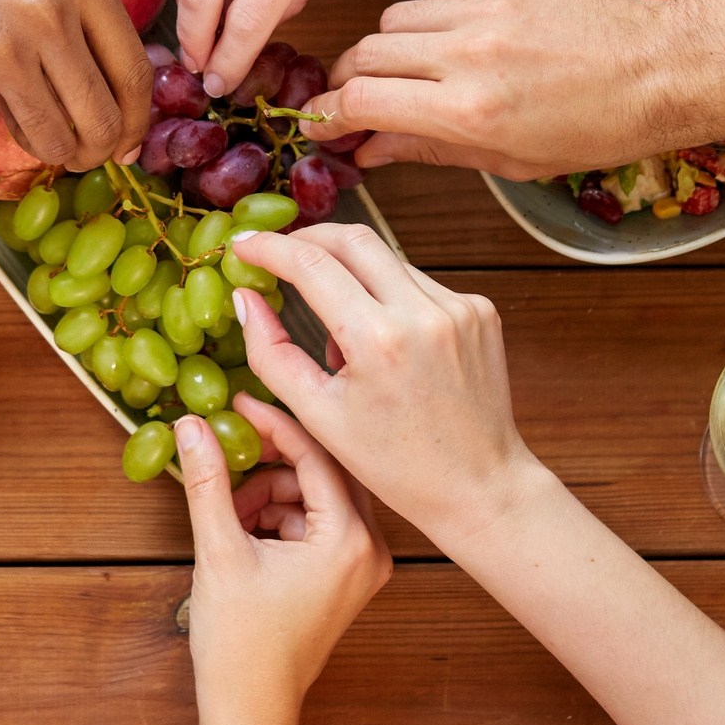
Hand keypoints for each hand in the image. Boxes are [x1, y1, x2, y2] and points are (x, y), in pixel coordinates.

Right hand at [0, 0, 151, 170]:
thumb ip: (80, 16)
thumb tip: (110, 94)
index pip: (135, 75)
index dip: (135, 124)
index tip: (125, 145)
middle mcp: (52, 14)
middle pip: (101, 119)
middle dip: (92, 152)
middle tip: (76, 156)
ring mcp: (2, 44)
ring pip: (49, 136)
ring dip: (39, 144)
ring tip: (20, 123)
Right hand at [178, 393, 390, 709]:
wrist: (250, 708)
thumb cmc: (240, 643)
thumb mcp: (219, 550)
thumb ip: (209, 481)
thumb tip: (192, 425)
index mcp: (350, 540)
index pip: (318, 456)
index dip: (274, 425)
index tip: (238, 404)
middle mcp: (370, 550)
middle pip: (323, 472)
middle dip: (272, 462)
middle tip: (230, 449)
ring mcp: (362, 566)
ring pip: (316, 497)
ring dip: (271, 493)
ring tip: (229, 513)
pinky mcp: (346, 578)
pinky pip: (316, 523)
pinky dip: (280, 518)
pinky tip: (244, 532)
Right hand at [226, 225, 540, 543]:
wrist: (479, 486)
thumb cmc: (397, 465)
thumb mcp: (319, 417)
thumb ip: (272, 354)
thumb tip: (246, 298)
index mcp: (380, 340)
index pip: (312, 264)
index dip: (270, 248)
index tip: (244, 245)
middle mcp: (425, 312)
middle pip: (353, 238)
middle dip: (309, 239)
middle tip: (280, 257)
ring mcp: (460, 306)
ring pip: (388, 259)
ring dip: (352, 276)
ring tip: (343, 335)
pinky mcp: (480, 310)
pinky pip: (419, 283)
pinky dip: (390, 298)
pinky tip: (387, 345)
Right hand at [297, 0, 691, 177]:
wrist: (662, 69)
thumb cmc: (599, 127)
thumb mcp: (510, 159)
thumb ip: (429, 149)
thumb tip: (370, 150)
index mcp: (469, 110)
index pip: (362, 101)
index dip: (328, 114)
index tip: (320, 122)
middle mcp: (469, 54)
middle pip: (365, 54)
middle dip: (350, 80)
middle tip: (358, 99)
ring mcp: (485, 9)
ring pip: (394, 19)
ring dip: (390, 47)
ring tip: (415, 69)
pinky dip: (431, 16)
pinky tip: (454, 37)